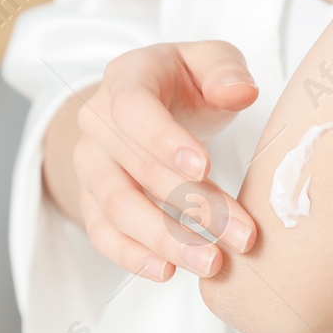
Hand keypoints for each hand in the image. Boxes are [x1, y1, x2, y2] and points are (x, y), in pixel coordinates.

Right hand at [69, 41, 259, 279]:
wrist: (150, 103)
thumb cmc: (186, 81)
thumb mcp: (210, 61)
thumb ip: (226, 71)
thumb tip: (241, 93)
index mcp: (125, 78)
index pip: (134, 109)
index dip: (165, 140)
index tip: (206, 168)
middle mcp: (97, 122)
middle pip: (135, 168)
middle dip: (191, 204)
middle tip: (240, 234)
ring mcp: (91, 164)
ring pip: (117, 208)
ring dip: (165, 240)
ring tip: (212, 263)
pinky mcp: (92, 200)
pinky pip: (103, 234)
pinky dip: (132, 256)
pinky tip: (169, 271)